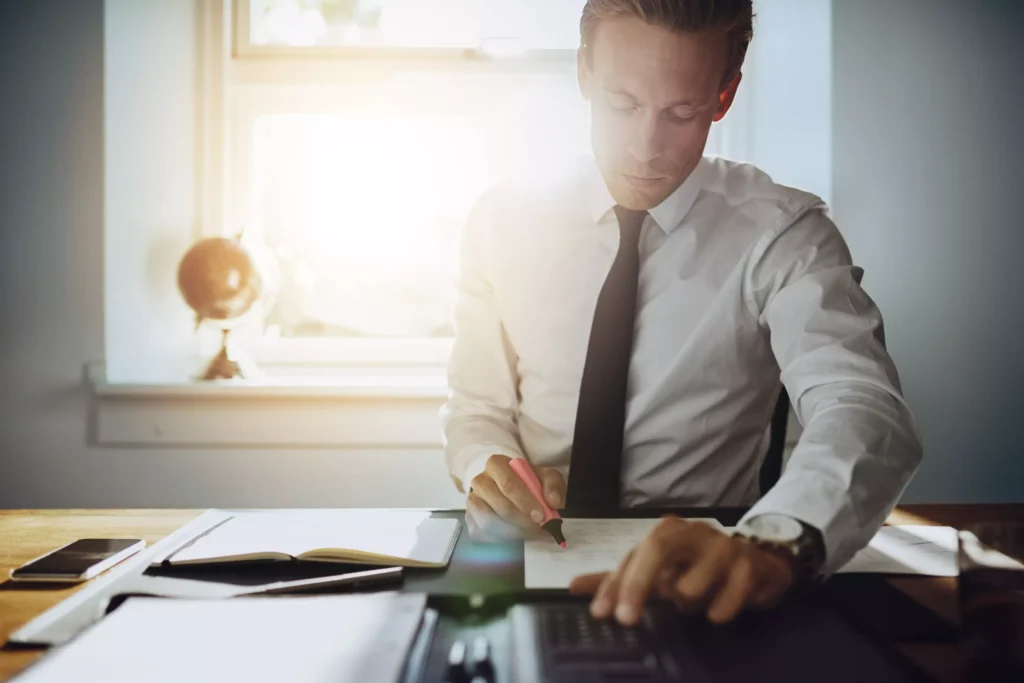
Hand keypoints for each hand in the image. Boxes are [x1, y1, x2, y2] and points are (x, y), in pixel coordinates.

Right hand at [466, 455, 565, 542]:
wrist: (510, 487)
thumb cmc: (528, 482)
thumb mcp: (545, 476)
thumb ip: (553, 485)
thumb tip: (553, 501)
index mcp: (497, 464)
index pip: (509, 485)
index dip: (525, 502)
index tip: (540, 516)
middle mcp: (480, 480)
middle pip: (500, 505)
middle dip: (522, 520)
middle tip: (539, 529)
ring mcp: (473, 500)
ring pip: (490, 522)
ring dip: (514, 531)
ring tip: (529, 533)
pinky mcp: (471, 518)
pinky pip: (484, 533)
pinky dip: (502, 538)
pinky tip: (516, 535)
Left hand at [568, 516, 795, 624]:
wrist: (759, 564)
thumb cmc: (699, 567)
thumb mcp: (658, 573)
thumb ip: (619, 579)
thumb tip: (573, 586)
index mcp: (666, 533)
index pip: (633, 554)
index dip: (614, 584)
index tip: (601, 613)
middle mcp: (691, 532)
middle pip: (657, 548)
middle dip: (638, 584)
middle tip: (627, 619)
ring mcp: (722, 545)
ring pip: (693, 581)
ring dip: (689, 601)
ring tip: (695, 602)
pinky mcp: (750, 563)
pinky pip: (729, 594)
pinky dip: (721, 608)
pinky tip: (719, 611)